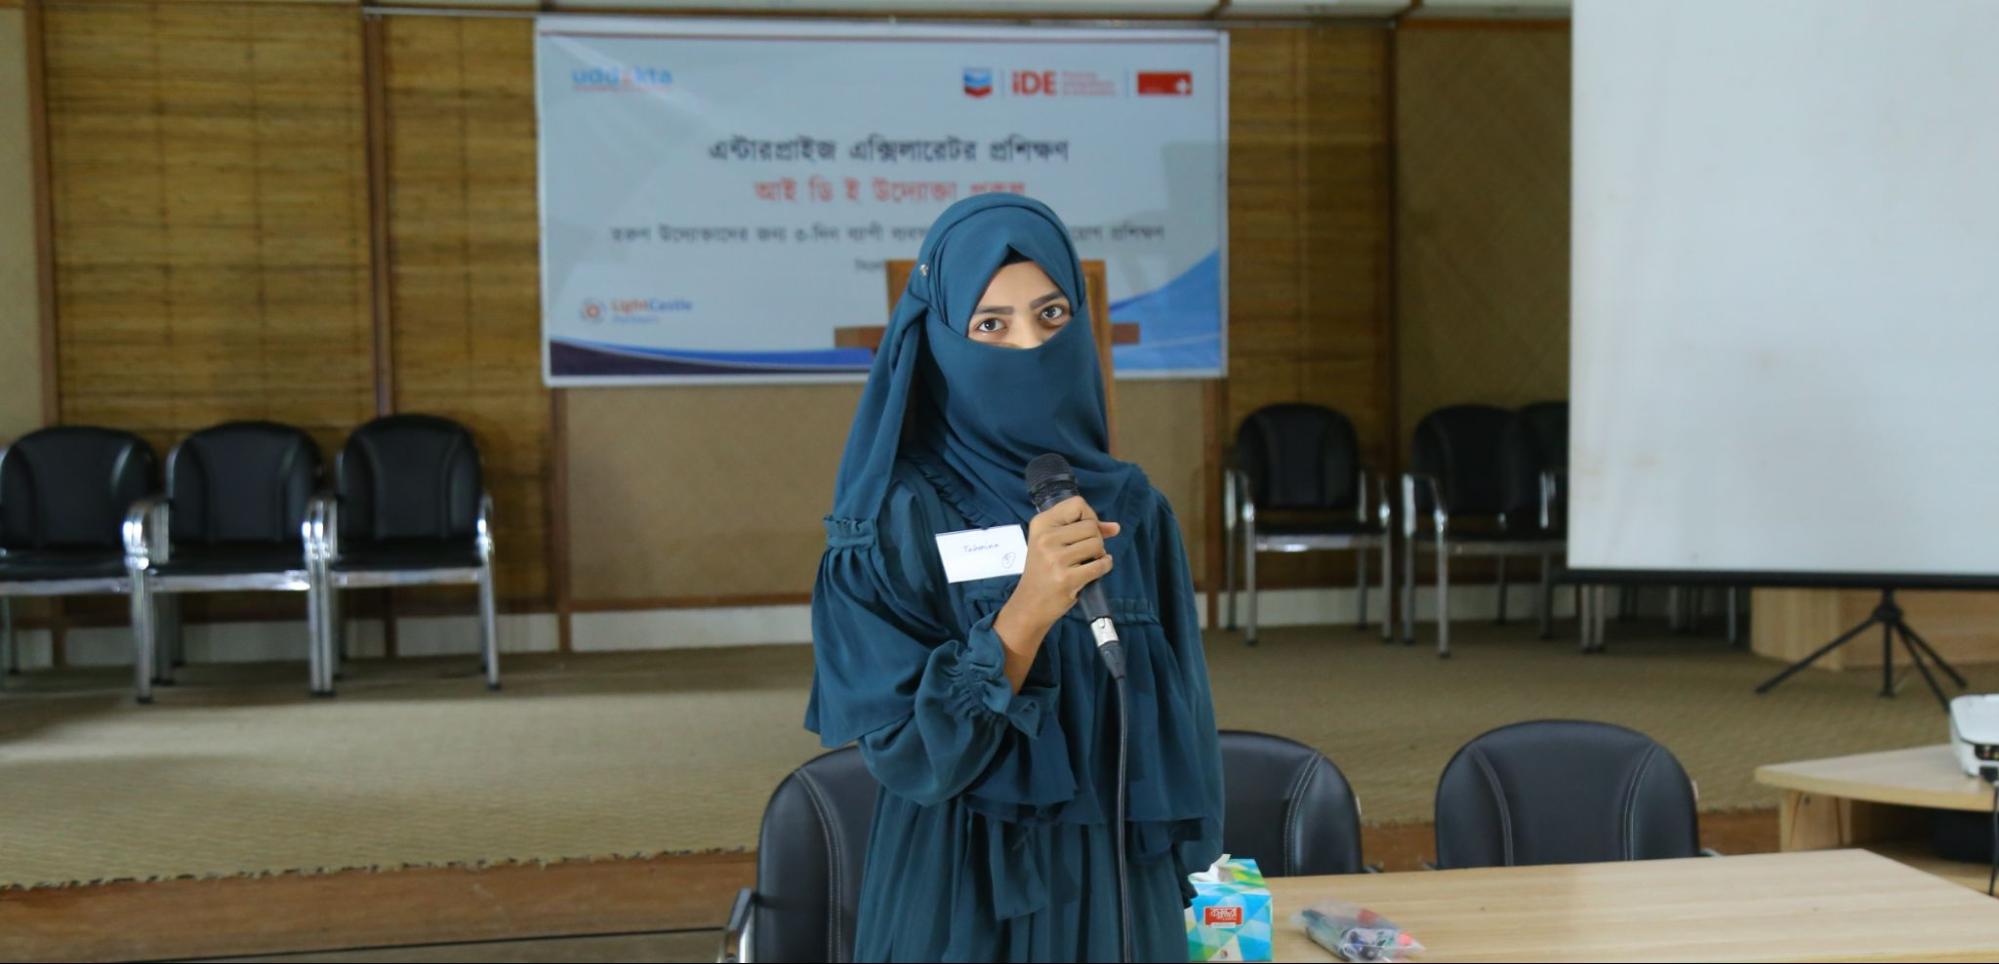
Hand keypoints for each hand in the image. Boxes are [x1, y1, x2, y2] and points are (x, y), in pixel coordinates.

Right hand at [993, 496, 1119, 688]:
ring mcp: (1055, 559)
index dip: (1089, 517)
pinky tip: (1094, 571)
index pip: (1077, 504)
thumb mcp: (1053, 543)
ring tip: (1086, 563)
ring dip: (1099, 554)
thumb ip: (1083, 530)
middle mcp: (1046, 538)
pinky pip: (1101, 565)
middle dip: (1096, 539)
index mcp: (1041, 524)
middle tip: (1085, 553)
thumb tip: (1115, 527)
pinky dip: (1104, 566)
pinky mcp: (1067, 578)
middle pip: (1090, 526)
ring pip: (1097, 544)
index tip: (1086, 531)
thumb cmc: (1044, 571)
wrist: (1030, 604)